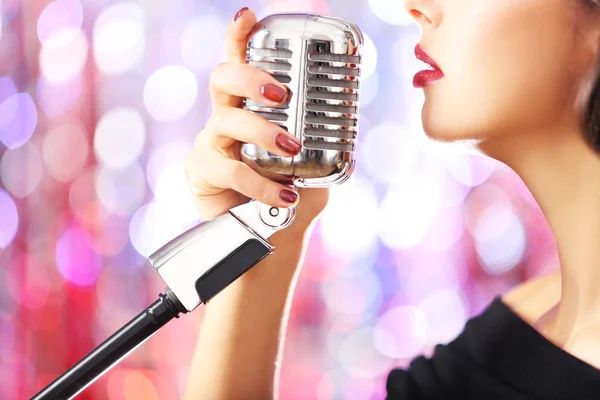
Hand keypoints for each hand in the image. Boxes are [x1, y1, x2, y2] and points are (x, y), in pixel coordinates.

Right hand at [185, 7, 329, 229]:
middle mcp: (226, 119)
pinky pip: (230, 169)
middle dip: (251, 76)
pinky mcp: (201, 173)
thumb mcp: (312, 167)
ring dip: (262, 130)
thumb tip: (347, 126)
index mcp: (250, 109)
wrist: (267, 236)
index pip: (239, 65)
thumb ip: (325, 146)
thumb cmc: (286, 194)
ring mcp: (210, 144)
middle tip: (281, 93)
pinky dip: (261, 182)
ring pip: (227, 119)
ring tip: (291, 148)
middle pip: (223, 78)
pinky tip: (284, 194)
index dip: (239, 38)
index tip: (247, 16)